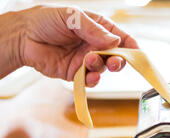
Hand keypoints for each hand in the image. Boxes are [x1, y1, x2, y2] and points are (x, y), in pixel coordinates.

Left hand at [18, 5, 138, 86]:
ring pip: (104, 68)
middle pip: (116, 55)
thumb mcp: (73, 18)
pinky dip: (93, 79)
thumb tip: (115, 40)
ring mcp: (86, 60)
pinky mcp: (77, 73)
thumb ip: (94, 30)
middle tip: (114, 62)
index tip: (137, 53)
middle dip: (119, 60)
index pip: (120, 37)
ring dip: (100, 67)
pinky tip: (90, 76)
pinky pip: (90, 79)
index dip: (131, 45)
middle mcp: (95, 45)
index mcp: (98, 28)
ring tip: (89, 61)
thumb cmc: (46, 20)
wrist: (23, 37)